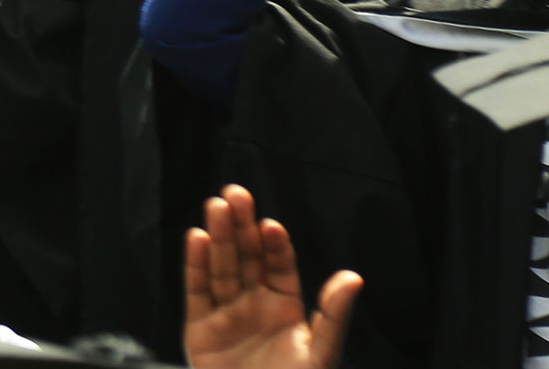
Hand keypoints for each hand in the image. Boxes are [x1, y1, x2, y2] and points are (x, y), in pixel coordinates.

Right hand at [185, 186, 360, 368]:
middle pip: (246, 259)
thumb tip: (354, 277)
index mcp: (286, 310)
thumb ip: (332, 315)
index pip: (280, 267)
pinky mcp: (198, 329)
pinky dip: (194, 265)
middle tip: (236, 194)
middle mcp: (254, 306)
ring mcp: (225, 315)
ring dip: (217, 237)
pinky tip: (195, 239)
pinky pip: (196, 290)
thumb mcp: (320, 353)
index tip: (270, 224)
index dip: (275, 245)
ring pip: (221, 268)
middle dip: (240, 227)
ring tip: (215, 207)